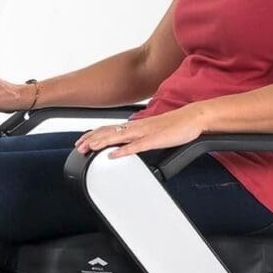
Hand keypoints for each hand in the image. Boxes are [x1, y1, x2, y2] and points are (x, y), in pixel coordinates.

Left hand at [74, 105, 206, 158]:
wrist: (193, 118)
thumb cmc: (175, 125)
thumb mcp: (152, 131)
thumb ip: (139, 137)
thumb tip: (128, 144)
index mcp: (136, 125)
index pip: (109, 129)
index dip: (93, 135)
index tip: (81, 141)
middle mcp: (137, 127)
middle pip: (108, 132)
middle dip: (91, 139)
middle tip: (78, 147)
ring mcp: (145, 132)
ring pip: (118, 137)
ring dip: (101, 142)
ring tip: (88, 148)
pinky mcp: (155, 139)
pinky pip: (136, 146)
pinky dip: (123, 150)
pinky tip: (113, 155)